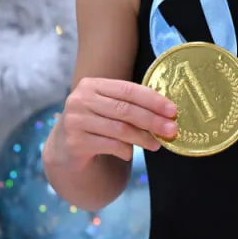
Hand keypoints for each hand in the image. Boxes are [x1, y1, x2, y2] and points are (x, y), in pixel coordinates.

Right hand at [60, 77, 177, 164]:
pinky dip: (124, 150)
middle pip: (125, 109)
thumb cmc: (95, 123)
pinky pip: (109, 145)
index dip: (152, 99)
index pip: (128, 89)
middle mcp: (80, 100)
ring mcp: (75, 121)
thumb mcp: (107, 108)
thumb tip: (166, 115)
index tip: (172, 110)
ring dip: (142, 138)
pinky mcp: (75, 142)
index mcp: (91, 85)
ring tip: (157, 144)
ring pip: (119, 129)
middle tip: (171, 130)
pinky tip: (130, 153)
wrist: (65, 147)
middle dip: (152, 120)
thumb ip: (130, 106)